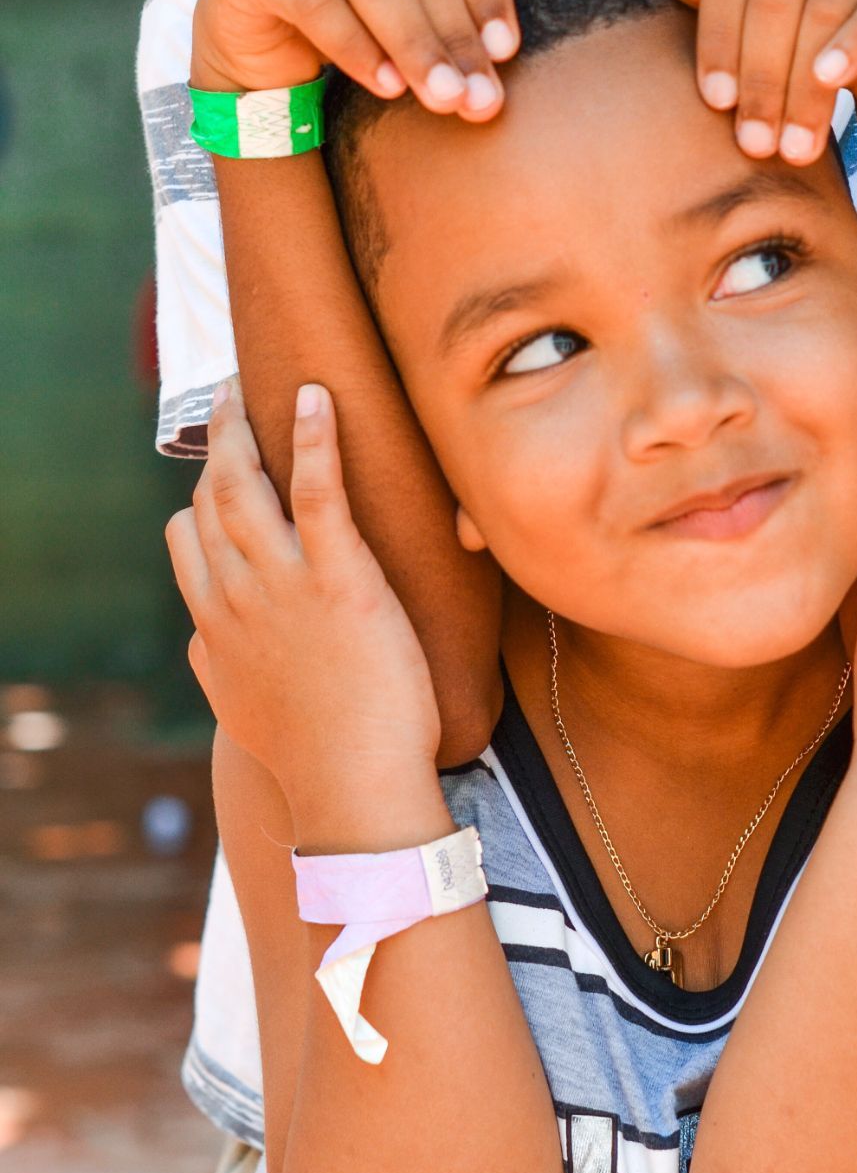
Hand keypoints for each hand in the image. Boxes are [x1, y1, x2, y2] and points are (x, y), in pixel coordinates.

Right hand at [165, 380, 441, 822]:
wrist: (354, 786)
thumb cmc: (312, 754)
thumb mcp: (240, 708)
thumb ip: (214, 665)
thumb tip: (199, 641)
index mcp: (215, 622)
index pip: (187, 538)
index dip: (197, 497)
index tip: (214, 470)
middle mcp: (239, 593)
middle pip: (213, 497)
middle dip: (216, 441)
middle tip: (228, 399)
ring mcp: (286, 582)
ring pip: (248, 485)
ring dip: (246, 427)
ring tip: (254, 386)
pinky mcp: (342, 577)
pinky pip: (318, 492)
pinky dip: (315, 438)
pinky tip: (316, 396)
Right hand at [190, 0, 518, 120]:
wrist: (263, 31)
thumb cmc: (357, 6)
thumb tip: (501, 45)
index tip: (505, 52)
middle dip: (455, 33)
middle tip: (480, 96)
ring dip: (415, 45)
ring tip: (443, 98)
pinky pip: (315, 3)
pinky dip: (358, 49)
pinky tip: (389, 88)